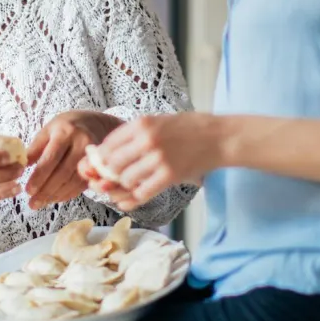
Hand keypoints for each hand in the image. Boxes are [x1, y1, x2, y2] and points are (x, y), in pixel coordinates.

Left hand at [25, 111, 122, 207]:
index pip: (51, 158)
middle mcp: (81, 143)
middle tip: (32, 203)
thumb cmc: (66, 127)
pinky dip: (67, 194)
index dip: (39, 176)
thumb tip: (21, 166)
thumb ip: (35, 148)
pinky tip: (55, 198)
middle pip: (63, 173)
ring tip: (40, 203)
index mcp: (65, 132)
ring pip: (73, 182)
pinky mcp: (97, 167)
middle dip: (46, 190)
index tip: (28, 190)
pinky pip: (81, 185)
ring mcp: (91, 156)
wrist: (95, 124)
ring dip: (55, 195)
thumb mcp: (48, 130)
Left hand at [79, 113, 221, 210]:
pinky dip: (132, 199)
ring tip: (127, 186)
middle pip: (113, 164)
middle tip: (110, 179)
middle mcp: (147, 140)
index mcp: (142, 123)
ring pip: (125, 180)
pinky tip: (130, 199)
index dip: (100, 158)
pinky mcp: (169, 176)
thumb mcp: (158, 121)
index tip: (100, 165)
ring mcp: (158, 159)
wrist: (219, 137)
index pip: (108, 144)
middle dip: (108, 175)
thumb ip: (135, 134)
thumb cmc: (189, 128)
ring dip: (123, 186)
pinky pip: (142, 193)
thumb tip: (107, 152)